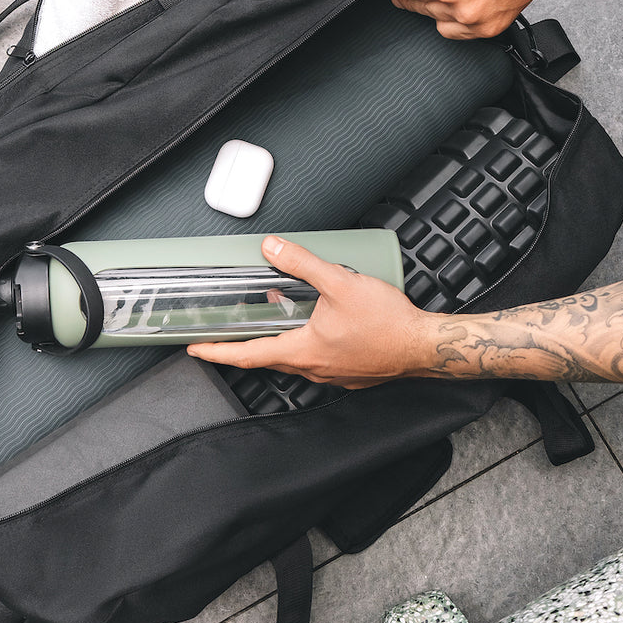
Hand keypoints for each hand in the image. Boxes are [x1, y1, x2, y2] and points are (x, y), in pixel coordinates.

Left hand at [187, 235, 439, 388]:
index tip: (196, 349)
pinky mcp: (350, 372)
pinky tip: (314, 323)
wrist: (426, 346)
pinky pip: (317, 359)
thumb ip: (302, 264)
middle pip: (267, 359)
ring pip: (294, 358)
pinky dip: (305, 342)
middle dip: (243, 346)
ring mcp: (332, 374)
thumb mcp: (339, 283)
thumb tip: (272, 248)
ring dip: (278, 339)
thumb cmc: (388, 322)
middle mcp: (314, 368)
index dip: (217, 352)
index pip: (247, 355)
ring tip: (274, 314)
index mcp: (303, 350)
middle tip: (223, 335)